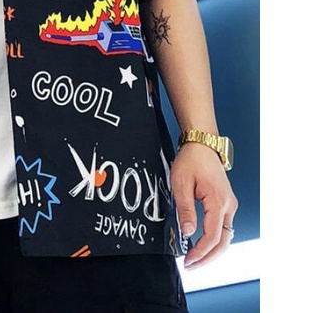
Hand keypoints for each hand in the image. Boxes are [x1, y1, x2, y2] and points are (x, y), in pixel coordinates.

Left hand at [170, 141, 237, 269]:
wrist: (202, 145)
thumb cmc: (191, 160)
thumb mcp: (181, 183)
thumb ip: (185, 209)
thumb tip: (188, 232)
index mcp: (218, 201)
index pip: (212, 236)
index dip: (200, 252)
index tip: (188, 260)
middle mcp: (228, 205)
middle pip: (223, 242)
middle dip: (208, 258)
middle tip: (191, 266)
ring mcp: (229, 204)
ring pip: (225, 236)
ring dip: (212, 251)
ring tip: (195, 259)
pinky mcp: (226, 203)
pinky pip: (223, 227)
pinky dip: (214, 240)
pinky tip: (202, 244)